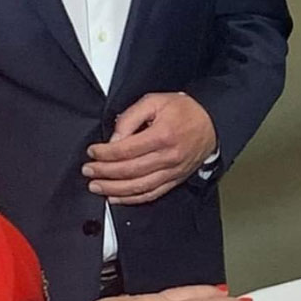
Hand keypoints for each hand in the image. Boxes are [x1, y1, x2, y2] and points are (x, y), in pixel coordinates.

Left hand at [83, 93, 217, 205]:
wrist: (212, 122)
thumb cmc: (184, 111)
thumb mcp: (154, 101)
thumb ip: (131, 117)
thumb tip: (114, 139)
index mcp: (162, 136)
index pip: (126, 150)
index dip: (105, 153)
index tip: (92, 152)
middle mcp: (168, 157)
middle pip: (129, 170)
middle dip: (104, 172)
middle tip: (88, 170)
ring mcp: (172, 171)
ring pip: (139, 187)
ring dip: (114, 189)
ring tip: (97, 187)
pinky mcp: (175, 180)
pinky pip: (151, 194)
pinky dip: (132, 199)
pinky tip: (116, 198)